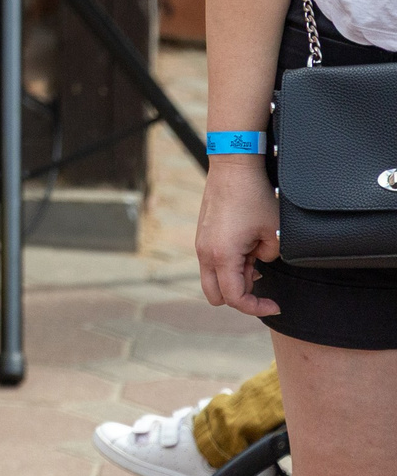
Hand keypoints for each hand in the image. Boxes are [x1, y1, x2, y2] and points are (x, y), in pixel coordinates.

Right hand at [197, 157, 281, 315]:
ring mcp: (201, 243)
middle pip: (215, 296)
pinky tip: (246, 249)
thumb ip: (270, 257)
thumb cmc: (254, 197)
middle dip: (239, 296)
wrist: (233, 167)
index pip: (235, 298)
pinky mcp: (202, 235)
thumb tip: (259, 261)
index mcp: (222, 255)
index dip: (256, 307)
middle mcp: (206, 253)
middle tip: (260, 282)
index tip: (275, 304)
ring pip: (212, 279)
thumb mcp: (273, 232)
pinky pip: (212, 262)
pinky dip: (228, 266)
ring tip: (254, 259)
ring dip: (234, 279)